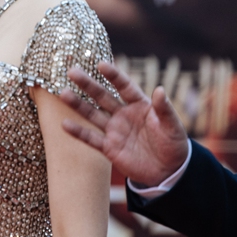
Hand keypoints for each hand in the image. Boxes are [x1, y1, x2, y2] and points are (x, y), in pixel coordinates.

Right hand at [58, 61, 189, 187]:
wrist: (169, 172)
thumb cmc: (173, 145)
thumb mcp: (172, 127)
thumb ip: (164, 110)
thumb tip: (160, 89)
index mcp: (139, 105)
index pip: (124, 87)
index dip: (113, 75)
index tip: (101, 64)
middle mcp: (123, 114)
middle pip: (103, 96)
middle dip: (88, 84)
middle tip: (72, 71)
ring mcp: (114, 130)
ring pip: (93, 114)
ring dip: (78, 104)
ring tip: (62, 93)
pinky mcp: (109, 148)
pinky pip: (91, 138)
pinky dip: (78, 132)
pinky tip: (64, 124)